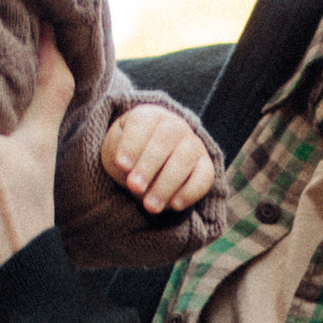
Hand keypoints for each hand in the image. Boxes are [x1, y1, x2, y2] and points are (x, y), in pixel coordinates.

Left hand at [102, 103, 218, 216]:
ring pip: (186, 156)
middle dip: (149, 164)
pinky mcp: (205, 164)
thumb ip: (120, 156)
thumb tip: (128, 170)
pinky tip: (174, 206)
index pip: (142, 122)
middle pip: (166, 137)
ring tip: (150, 206)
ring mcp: (193, 143)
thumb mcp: (116, 151)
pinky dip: (191, 191)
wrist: (147, 166)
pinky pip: (205, 175)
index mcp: (149, 116)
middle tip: (134, 187)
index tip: (121, 165)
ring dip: (167, 183)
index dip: (132, 143)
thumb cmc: (129, 155)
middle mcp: (175, 125)